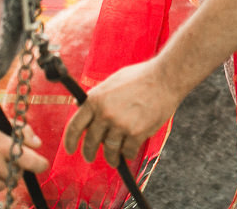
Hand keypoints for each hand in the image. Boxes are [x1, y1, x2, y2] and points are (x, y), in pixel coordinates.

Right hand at [0, 116, 47, 197]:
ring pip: (2, 185)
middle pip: (17, 176)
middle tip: (5, 160)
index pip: (32, 162)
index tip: (40, 164)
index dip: (40, 164)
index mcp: (2, 146)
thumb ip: (22, 131)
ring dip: (0, 178)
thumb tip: (37, 144)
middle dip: (15, 169)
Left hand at [63, 59, 180, 167]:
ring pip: (110, 150)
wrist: (166, 77)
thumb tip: (81, 106)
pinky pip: (127, 150)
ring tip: (113, 159)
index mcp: (95, 100)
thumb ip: (97, 96)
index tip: (70, 149)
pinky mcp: (137, 133)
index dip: (70, 141)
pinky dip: (127, 153)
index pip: (75, 126)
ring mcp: (121, 125)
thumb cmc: (141, 76)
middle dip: (89, 152)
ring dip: (111, 157)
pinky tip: (129, 152)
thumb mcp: (112, 81)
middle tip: (90, 157)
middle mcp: (105, 114)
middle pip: (91, 142)